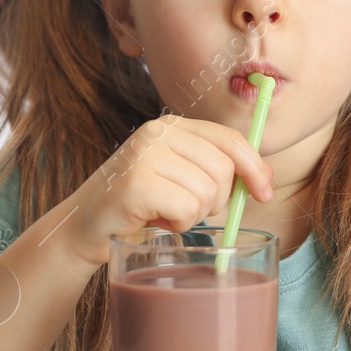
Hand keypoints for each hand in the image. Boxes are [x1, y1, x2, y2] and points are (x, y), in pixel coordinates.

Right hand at [64, 113, 273, 266]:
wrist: (85, 226)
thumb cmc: (138, 204)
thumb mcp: (178, 176)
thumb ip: (214, 169)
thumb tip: (264, 178)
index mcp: (171, 125)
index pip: (229, 138)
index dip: (255, 166)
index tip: (264, 193)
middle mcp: (158, 132)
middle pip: (223, 168)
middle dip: (217, 199)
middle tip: (190, 209)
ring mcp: (145, 155)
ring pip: (207, 191)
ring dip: (194, 215)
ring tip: (166, 213)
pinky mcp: (137, 183)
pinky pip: (188, 209)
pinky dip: (179, 224)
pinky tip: (157, 220)